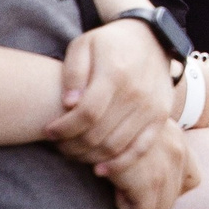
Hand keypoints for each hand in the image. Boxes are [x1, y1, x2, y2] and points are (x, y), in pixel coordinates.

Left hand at [47, 19, 178, 164]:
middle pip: (99, 134)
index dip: (63, 128)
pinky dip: (119, 164)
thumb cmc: (109, 44)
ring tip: (73, 153)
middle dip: (71, 145)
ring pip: (116, 146)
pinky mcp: (160, 118)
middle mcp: (137, 93)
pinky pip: (140, 149)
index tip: (48, 131)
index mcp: (115, 73)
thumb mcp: (84, 45)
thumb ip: (73, 72)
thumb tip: (69, 104)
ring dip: (90, 157)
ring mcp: (151, 108)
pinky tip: (100, 169)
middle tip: (58, 145)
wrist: (150, 39)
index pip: (86, 114)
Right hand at [97, 117, 192, 208]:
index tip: (148, 181)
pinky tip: (114, 188)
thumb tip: (152, 173)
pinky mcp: (148, 182)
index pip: (192, 180)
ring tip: (121, 184)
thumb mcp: (141, 127)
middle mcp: (178, 152)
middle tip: (128, 182)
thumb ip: (154, 147)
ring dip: (140, 203)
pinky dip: (126, 207)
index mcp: (179, 140)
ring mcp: (165, 168)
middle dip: (152, 197)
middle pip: (174, 198)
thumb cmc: (111, 120)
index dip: (172, 188)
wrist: (94, 114)